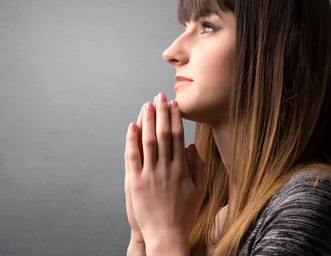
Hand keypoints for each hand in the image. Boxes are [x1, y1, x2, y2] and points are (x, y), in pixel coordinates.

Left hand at [125, 93, 206, 249]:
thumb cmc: (183, 215)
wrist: (167, 235)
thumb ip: (197, 167)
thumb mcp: (198, 190)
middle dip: (161, 113)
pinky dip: (132, 141)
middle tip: (160, 96)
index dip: (175, 118)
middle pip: (163, 134)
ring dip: (147, 121)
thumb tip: (192, 146)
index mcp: (181, 169)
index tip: (174, 105)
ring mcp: (150, 174)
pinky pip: (133, 157)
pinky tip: (132, 127)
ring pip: (148, 142)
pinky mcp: (136, 182)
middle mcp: (166, 168)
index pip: (178, 136)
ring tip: (147, 105)